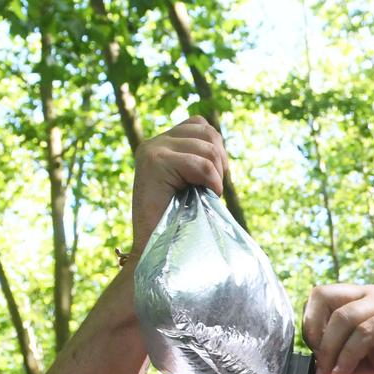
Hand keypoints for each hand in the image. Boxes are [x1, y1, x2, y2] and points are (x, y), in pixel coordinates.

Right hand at [131, 116, 227, 253]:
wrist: (154, 248)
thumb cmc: (176, 222)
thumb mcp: (188, 184)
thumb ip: (198, 161)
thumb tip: (221, 149)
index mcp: (161, 144)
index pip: (199, 124)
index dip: (217, 147)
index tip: (215, 176)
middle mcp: (154, 142)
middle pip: (207, 132)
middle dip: (221, 160)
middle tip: (215, 188)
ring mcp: (153, 149)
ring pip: (207, 147)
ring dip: (217, 174)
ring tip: (209, 193)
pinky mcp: (156, 162)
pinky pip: (201, 163)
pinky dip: (213, 180)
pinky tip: (210, 195)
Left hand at [302, 284, 373, 373]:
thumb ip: (355, 364)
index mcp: (366, 300)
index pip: (321, 298)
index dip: (310, 326)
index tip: (315, 358)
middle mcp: (373, 295)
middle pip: (323, 296)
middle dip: (312, 332)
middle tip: (318, 363)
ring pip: (341, 316)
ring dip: (328, 350)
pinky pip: (364, 332)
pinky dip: (348, 354)